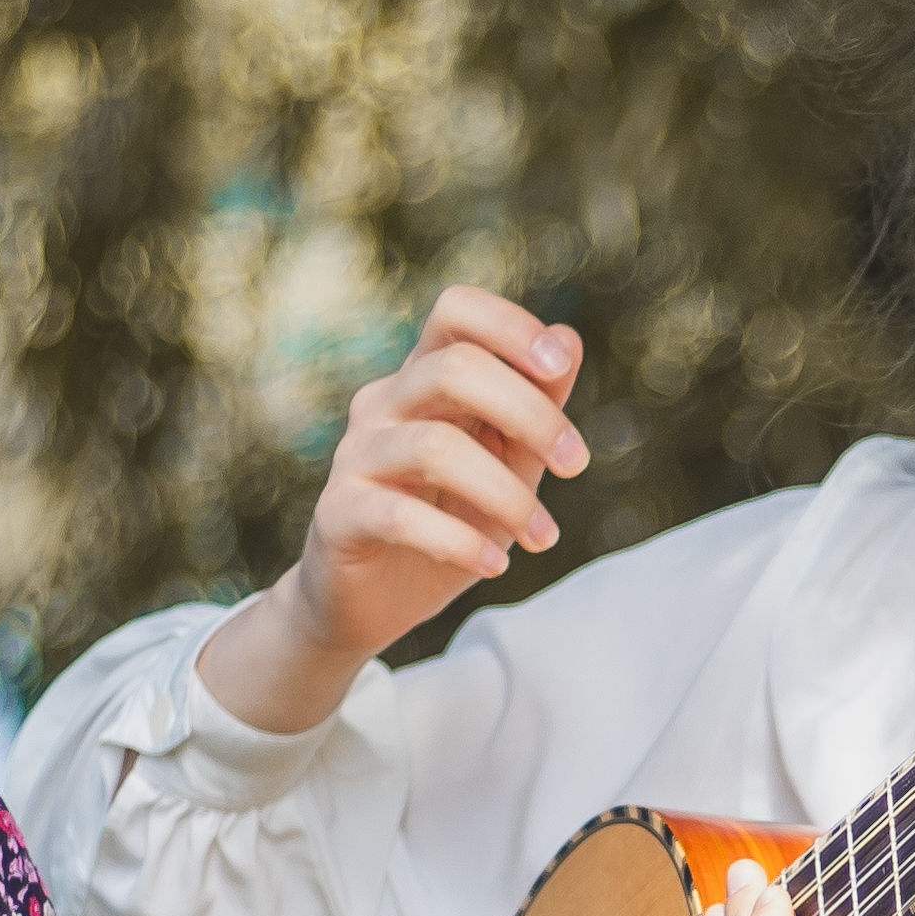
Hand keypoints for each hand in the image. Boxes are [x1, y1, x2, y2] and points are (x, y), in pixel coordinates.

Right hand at [198, 287, 586, 734]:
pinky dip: (459, 542)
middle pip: (453, 369)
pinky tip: (495, 566)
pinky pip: (399, 515)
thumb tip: (567, 339)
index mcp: (422, 379)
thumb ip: (536, 406)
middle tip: (577, 465)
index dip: (508, 326)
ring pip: (434, 447)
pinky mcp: (337, 514)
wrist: (372, 603)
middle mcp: (382, 405)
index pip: (454, 312)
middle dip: (530, 413)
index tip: (559, 369)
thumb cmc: (447, 521)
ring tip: (543, 538)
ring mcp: (354, 457)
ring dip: (507, 495)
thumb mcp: (507, 462)